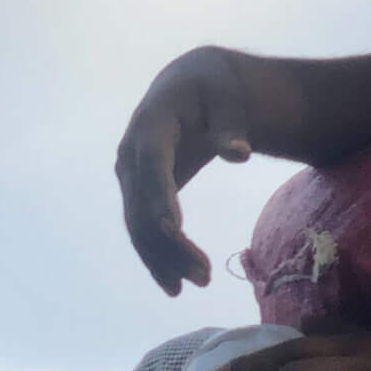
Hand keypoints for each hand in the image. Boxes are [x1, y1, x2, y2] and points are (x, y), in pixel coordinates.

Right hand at [116, 47, 251, 293]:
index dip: (160, 197)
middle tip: (202, 276)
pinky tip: (173, 282)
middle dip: (167, 243)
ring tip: (194, 284)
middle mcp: (130, 154)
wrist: (188, 86)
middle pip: (142, 205)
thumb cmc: (214, 89)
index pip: (152, 165)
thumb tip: (239, 153)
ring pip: (137, 224)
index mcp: (151, 124)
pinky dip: (156, 255)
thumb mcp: (228, 96)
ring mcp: (130, 176)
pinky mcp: (138, 192)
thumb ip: (232, 124)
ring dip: (161, 257)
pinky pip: (141, 228)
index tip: (173, 230)